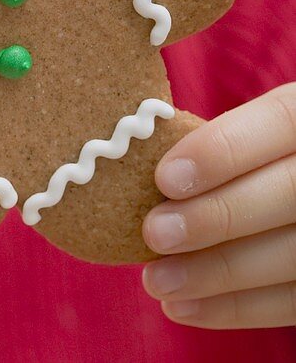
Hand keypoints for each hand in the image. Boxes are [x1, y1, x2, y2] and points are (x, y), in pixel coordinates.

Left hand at [142, 83, 295, 328]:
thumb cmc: (250, 148)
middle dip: (216, 217)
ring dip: (217, 275)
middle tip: (154, 233)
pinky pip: (294, 300)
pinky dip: (236, 309)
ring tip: (156, 279)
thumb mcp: (250, 120)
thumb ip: (218, 132)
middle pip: (288, 193)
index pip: (279, 121)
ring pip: (292, 255)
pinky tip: (182, 307)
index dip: (224, 149)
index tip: (165, 177)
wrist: (286, 179)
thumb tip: (147, 149)